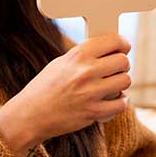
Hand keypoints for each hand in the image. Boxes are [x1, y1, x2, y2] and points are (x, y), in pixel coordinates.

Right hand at [0, 33, 131, 156]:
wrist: (29, 115)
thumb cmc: (44, 88)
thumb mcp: (61, 63)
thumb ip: (84, 55)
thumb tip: (108, 50)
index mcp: (78, 55)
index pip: (114, 41)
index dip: (123, 43)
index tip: (124, 47)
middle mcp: (85, 71)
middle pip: (123, 61)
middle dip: (122, 65)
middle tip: (116, 69)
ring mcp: (90, 92)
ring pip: (125, 81)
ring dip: (122, 84)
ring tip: (113, 85)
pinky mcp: (93, 112)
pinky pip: (121, 104)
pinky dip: (120, 103)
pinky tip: (114, 100)